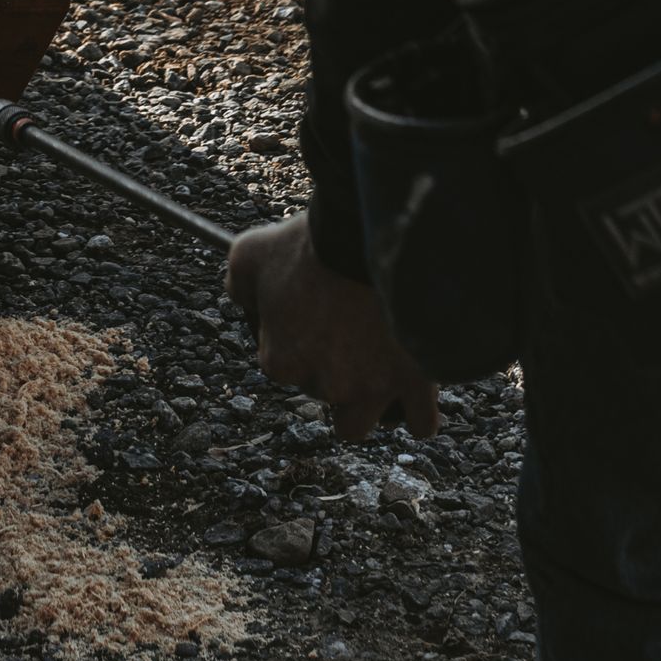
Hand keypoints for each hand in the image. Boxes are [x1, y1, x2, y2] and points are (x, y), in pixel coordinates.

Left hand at [226, 212, 438, 441]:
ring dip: (362, 404)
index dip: (295, 340)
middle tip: (344, 331)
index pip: (282, 366)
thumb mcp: (251, 253)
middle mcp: (324, 385)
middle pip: (321, 393)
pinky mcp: (415, 384)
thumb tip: (242, 298)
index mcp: (281, 361)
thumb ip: (239, 284)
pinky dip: (418, 412)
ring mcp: (371, 389)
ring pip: (358, 423)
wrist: (372, 238)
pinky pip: (421, 422)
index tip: (311, 315)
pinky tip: (414, 387)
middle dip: (330, 369)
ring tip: (372, 371)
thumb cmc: (311, 246)